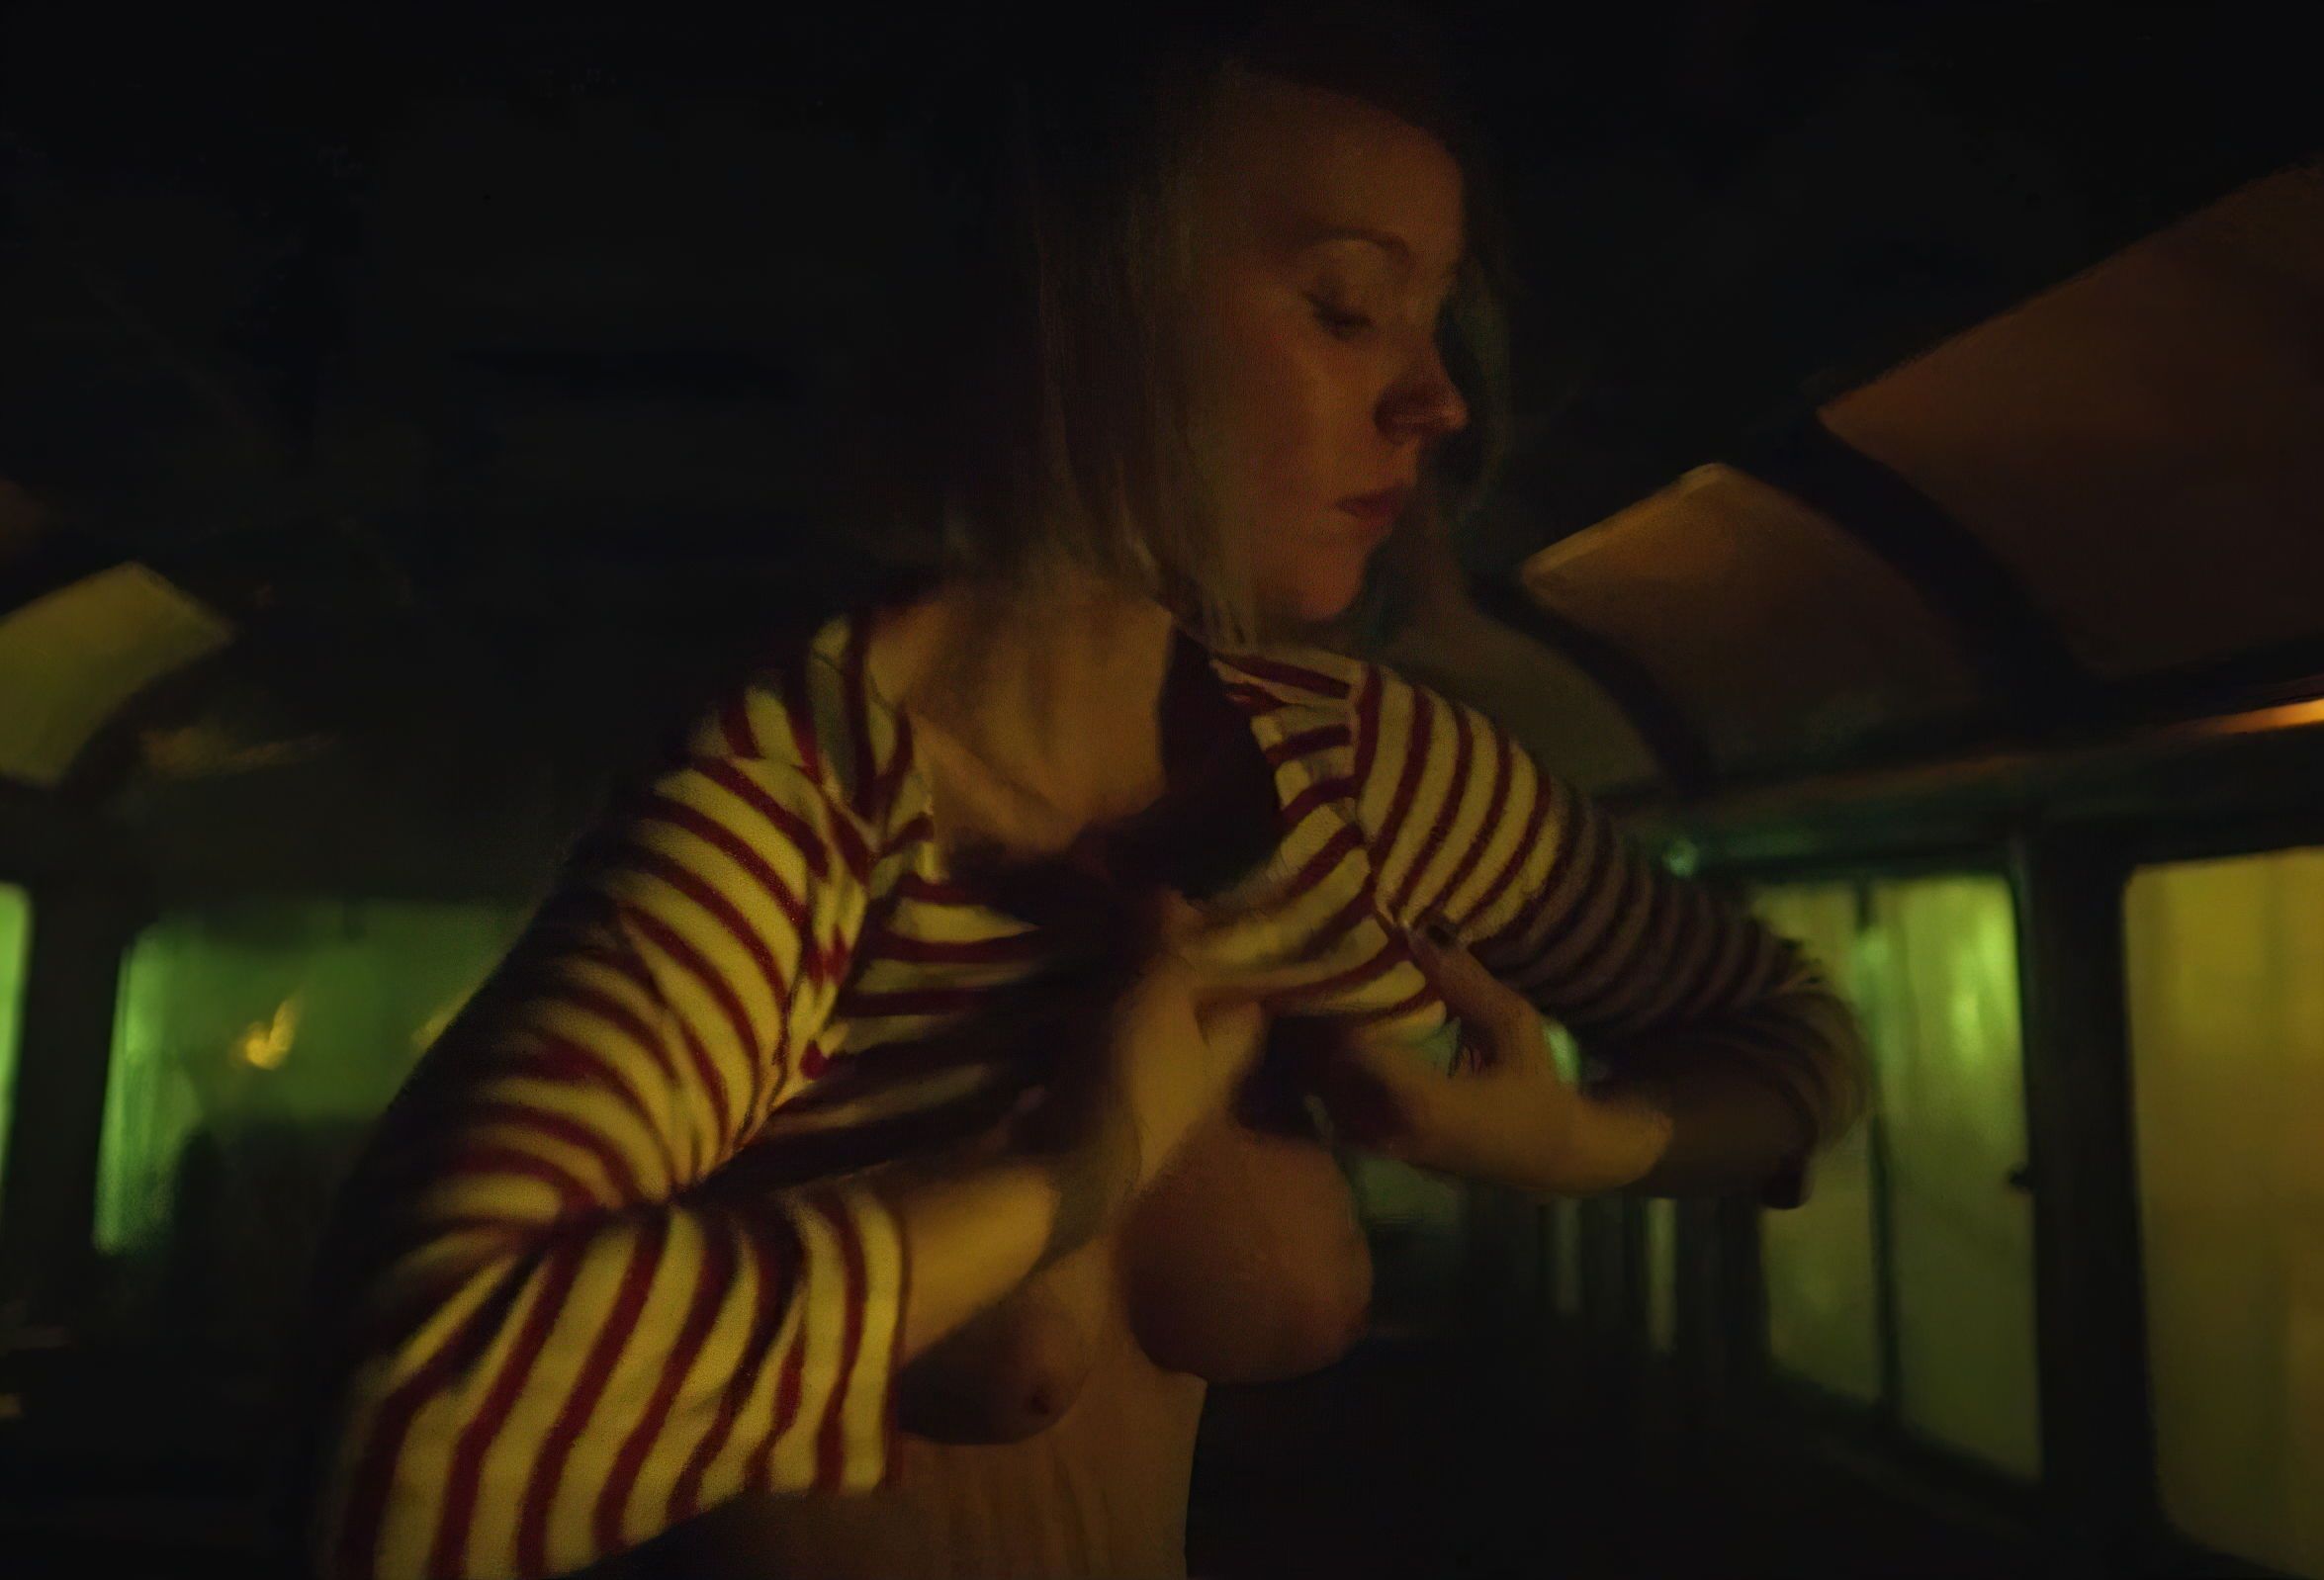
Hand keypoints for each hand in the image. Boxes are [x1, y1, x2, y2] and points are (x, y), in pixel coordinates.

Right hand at [1022, 893, 1268, 1252]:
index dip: (1235, 965)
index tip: (1210, 923)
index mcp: (1226, 1054)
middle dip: (1172, 980)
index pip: (1248, 1005)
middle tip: (1142, 926)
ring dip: (1125, 1004)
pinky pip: (1098, 1058)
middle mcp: (1194, 1084)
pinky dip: (1085, 1029)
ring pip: (1144, 1040)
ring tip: (1098, 951)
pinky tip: (1062, 1001)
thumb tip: (1174, 891)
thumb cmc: (1132, 1072)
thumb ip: (1167, 943)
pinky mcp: (1093, 1114)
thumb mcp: (1156, 994)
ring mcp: (1143, 1105)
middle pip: (1193, 1022)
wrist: (1063, 1167)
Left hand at [1301, 926, 1671, 1195]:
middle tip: (1310, 976)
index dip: (1332, 1006)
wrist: (1552, 1159)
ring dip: (1316, 1051)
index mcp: (1421, 1103)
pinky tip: (1334, 1041)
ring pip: (1324, 1095)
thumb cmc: (1538, 1091)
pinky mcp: (1382, 1151)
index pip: (1350, 1050)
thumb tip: (1420, 930)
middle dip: (1315, 1025)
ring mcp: (1382, 1147)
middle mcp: (1390, 1130)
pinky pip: (1337, 1109)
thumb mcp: (1516, 1028)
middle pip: (1324, 1072)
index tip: (1326, 964)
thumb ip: (1466, 983)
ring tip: (1315, 1001)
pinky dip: (1329, 1075)